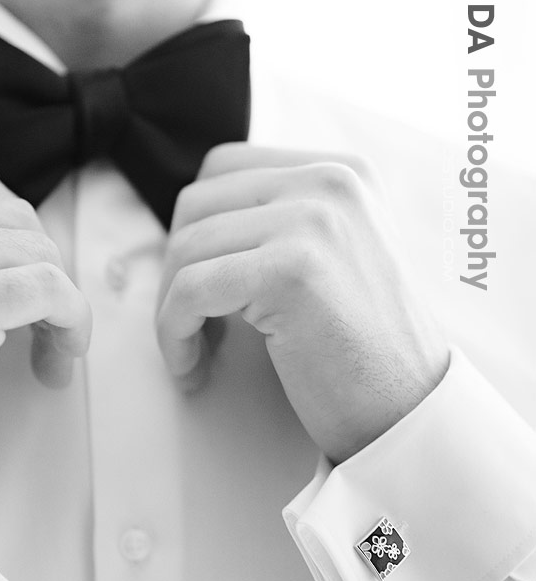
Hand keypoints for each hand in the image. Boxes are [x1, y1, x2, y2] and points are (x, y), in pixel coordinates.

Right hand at [0, 164, 90, 522]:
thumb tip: (9, 221)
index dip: (17, 236)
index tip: (24, 284)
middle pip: (14, 217)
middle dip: (44, 271)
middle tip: (44, 329)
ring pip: (39, 251)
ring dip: (61, 306)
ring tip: (47, 353)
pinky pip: (51, 289)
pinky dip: (72, 323)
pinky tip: (58, 360)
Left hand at [156, 145, 448, 463]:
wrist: (409, 412)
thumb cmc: (363, 349)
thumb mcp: (334, 254)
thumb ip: (281, 219)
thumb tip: (188, 221)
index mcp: (341, 171)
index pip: (224, 168)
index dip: (196, 229)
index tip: (199, 285)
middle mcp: (330, 181)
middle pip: (196, 204)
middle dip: (176, 269)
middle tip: (190, 324)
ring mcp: (313, 219)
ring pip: (185, 247)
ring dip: (171, 309)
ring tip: (194, 352)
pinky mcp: (291, 269)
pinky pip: (190, 291)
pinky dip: (174, 334)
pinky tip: (192, 368)